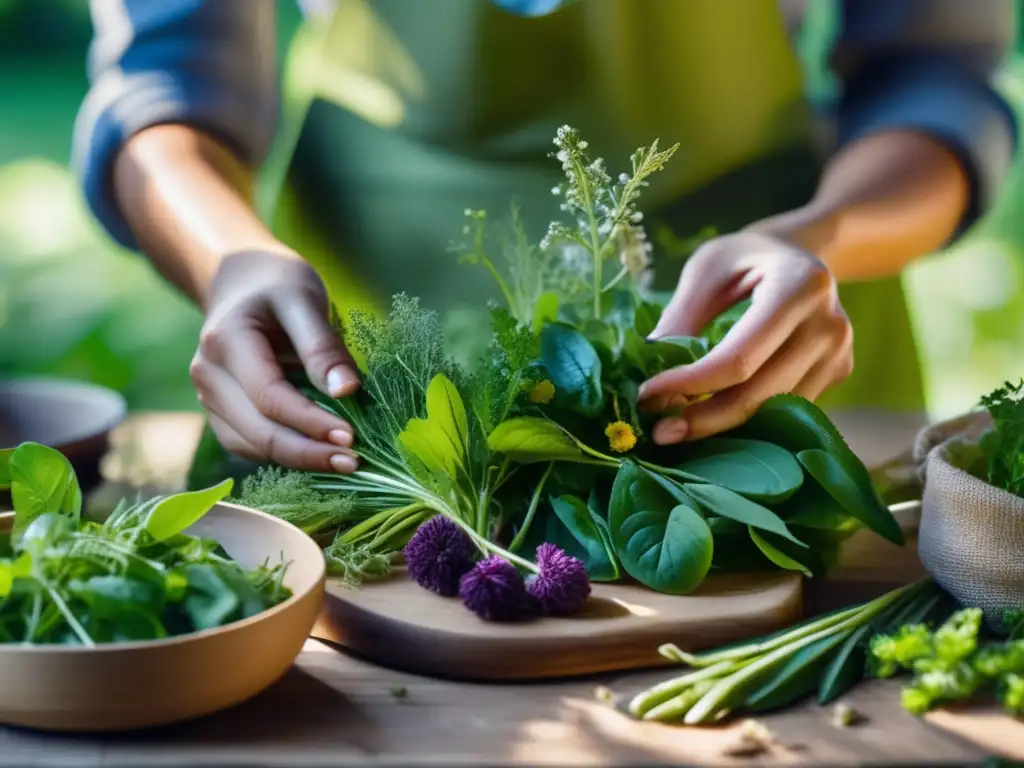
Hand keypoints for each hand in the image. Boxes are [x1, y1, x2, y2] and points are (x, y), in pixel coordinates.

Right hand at [188, 250, 361, 472]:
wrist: (242, 282)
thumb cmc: (278, 285)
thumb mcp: (304, 300)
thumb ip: (323, 346)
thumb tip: (346, 391)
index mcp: (226, 342)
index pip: (269, 397)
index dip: (310, 422)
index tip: (351, 437)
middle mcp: (209, 374)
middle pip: (258, 430)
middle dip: (308, 452)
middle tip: (355, 462)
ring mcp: (210, 397)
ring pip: (253, 445)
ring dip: (300, 459)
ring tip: (346, 462)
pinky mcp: (222, 412)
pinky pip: (251, 444)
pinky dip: (287, 453)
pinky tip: (321, 453)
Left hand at [638, 231, 852, 443]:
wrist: (801, 254)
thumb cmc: (745, 257)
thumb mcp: (707, 268)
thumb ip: (681, 314)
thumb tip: (651, 362)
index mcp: (799, 287)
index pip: (740, 358)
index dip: (691, 384)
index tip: (648, 396)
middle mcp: (829, 325)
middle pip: (759, 394)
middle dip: (704, 419)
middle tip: (659, 432)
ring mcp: (839, 353)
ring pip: (775, 411)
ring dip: (722, 426)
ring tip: (676, 427)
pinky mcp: (839, 372)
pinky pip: (788, 409)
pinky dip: (748, 418)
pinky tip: (712, 417)